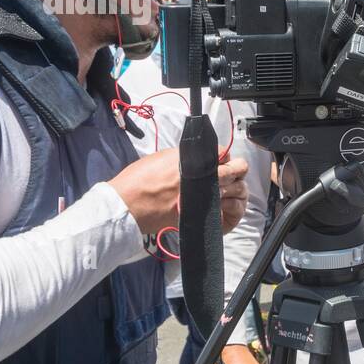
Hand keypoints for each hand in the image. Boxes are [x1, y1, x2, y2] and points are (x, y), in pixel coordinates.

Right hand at [108, 149, 248, 237]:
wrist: (126, 206)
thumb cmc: (137, 180)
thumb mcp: (161, 158)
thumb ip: (183, 156)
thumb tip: (196, 156)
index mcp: (189, 158)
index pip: (222, 152)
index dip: (225, 156)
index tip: (223, 160)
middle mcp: (199, 175)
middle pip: (233, 170)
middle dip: (237, 169)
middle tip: (236, 172)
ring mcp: (201, 195)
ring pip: (231, 189)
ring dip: (232, 188)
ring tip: (227, 189)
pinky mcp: (198, 212)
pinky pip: (219, 206)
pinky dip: (221, 204)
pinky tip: (217, 203)